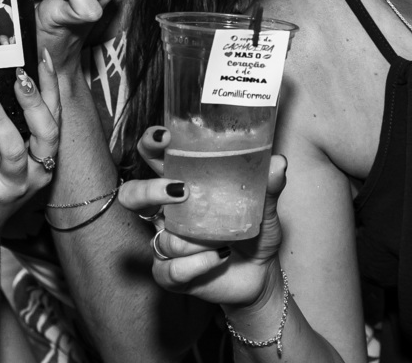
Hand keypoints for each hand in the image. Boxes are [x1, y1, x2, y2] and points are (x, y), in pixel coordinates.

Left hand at [0, 54, 61, 248]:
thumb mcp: (0, 152)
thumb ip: (3, 124)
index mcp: (43, 157)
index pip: (55, 117)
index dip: (52, 88)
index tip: (44, 58)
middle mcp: (36, 173)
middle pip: (47, 134)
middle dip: (34, 102)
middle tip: (19, 75)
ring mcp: (12, 187)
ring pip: (13, 149)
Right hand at [118, 127, 287, 309]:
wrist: (260, 275)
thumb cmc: (255, 233)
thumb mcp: (264, 208)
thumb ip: (268, 187)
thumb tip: (279, 163)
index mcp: (182, 185)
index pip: (154, 158)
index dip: (149, 144)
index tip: (163, 137)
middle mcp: (167, 213)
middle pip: (133, 196)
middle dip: (148, 191)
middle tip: (180, 191)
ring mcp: (166, 243)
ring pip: (164, 239)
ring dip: (195, 242)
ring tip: (224, 241)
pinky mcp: (170, 274)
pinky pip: (171, 270)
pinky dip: (198, 264)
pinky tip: (220, 258)